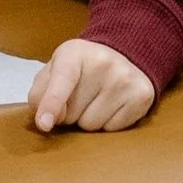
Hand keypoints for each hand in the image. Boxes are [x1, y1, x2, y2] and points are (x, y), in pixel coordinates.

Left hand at [27, 38, 155, 133]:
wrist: (124, 54)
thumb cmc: (81, 67)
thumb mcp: (54, 70)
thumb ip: (40, 94)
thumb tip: (49, 121)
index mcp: (74, 52)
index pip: (62, 81)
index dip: (52, 103)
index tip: (44, 124)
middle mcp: (103, 62)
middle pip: (72, 114)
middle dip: (70, 113)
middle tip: (80, 95)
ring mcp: (125, 79)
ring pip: (91, 125)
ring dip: (88, 119)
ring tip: (97, 99)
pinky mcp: (141, 96)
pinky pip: (112, 130)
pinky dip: (107, 123)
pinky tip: (112, 104)